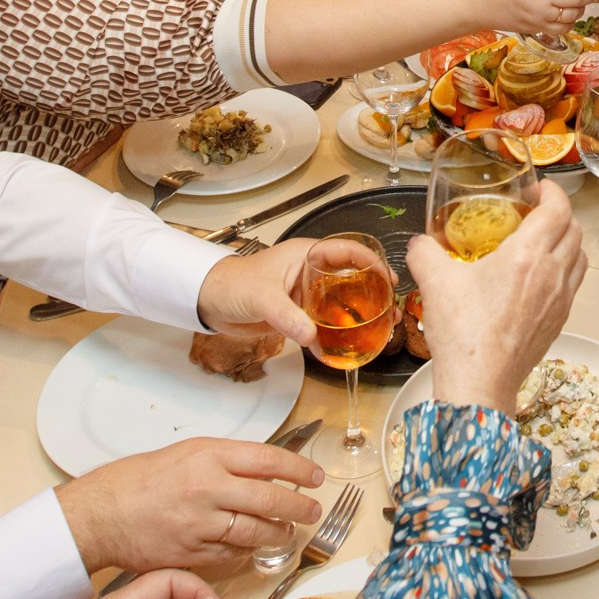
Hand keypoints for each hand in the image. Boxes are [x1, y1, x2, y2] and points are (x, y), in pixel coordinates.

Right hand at [56, 437, 324, 572]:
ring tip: (288, 532)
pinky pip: (232, 554)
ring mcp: (201, 524)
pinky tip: (254, 546)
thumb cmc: (139, 479)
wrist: (101, 514)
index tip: (315, 476)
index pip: (268, 459)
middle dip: (298, 506)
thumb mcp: (186, 453)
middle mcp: (208, 487)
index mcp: (208, 455)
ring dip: (278, 533)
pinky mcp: (193, 553)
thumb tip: (267, 468)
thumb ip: (226, 460)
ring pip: (255, 531)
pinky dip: (247, 551)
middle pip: (270, 498)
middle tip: (312, 510)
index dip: (298, 469)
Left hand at [197, 234, 387, 347]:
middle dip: (373, 293)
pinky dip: (335, 334)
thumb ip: (286, 315)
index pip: (348, 251)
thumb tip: (310, 334)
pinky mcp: (297, 315)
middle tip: (390, 310)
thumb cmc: (231, 284)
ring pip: (340, 303)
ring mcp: (304, 295)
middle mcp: (309, 273)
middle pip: (351, 279)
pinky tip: (345, 347)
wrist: (209, 302)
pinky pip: (323, 324)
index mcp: (305, 255)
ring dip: (358, 316)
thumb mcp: (262, 296)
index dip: (372, 262)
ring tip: (378, 329)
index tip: (388, 279)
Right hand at [407, 183, 583, 413]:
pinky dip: (564, 270)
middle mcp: (552, 274)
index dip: (553, 192)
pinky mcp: (559, 321)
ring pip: (578, 257)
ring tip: (543, 241)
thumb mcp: (434, 282)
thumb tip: (420, 243)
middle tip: (536, 212)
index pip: (558, 210)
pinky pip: (573, 284)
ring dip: (566, 242)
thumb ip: (424, 252)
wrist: (479, 383)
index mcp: (527, 256)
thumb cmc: (462, 334)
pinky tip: (539, 278)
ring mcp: (560, 300)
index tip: (539, 189)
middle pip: (573, 231)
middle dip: (559, 214)